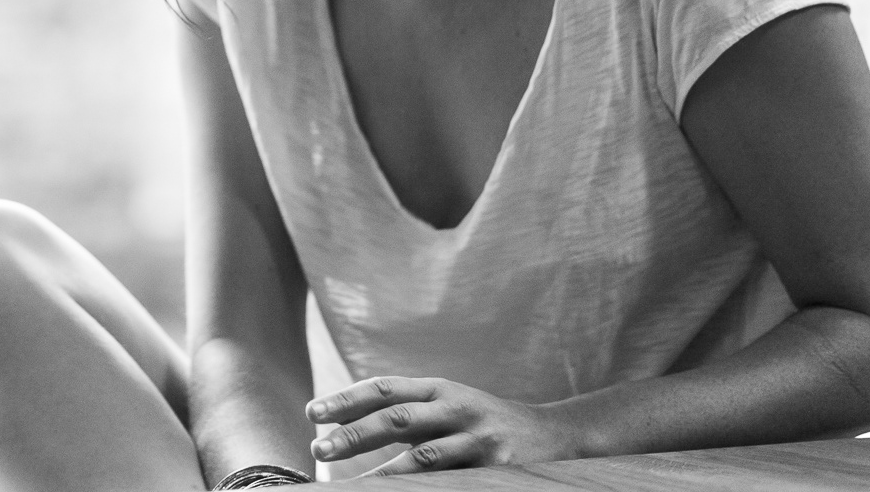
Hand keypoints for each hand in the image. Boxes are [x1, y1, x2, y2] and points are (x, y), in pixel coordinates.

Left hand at [305, 376, 577, 474]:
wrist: (556, 435)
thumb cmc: (487, 423)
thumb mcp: (450, 406)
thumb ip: (409, 412)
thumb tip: (347, 426)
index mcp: (441, 388)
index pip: (385, 388)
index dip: (348, 398)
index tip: (313, 412)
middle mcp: (457, 406)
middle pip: (397, 417)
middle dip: (355, 433)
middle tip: (318, 448)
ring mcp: (478, 437)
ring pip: (423, 455)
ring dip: (382, 472)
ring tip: (351, 486)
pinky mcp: (498, 467)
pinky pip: (453, 482)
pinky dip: (425, 490)